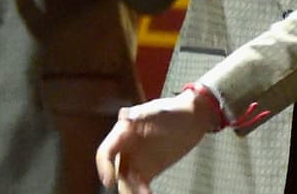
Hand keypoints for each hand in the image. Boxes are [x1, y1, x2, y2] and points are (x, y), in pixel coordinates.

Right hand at [95, 90, 217, 192]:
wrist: (191, 118)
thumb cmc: (173, 111)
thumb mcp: (158, 111)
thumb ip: (142, 115)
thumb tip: (124, 115)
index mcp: (123, 132)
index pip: (107, 151)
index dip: (105, 166)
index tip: (110, 180)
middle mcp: (126, 147)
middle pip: (116, 170)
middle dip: (122, 184)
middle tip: (133, 193)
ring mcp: (136, 160)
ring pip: (127, 180)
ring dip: (132, 191)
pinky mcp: (148, 169)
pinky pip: (140, 185)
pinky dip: (143, 192)